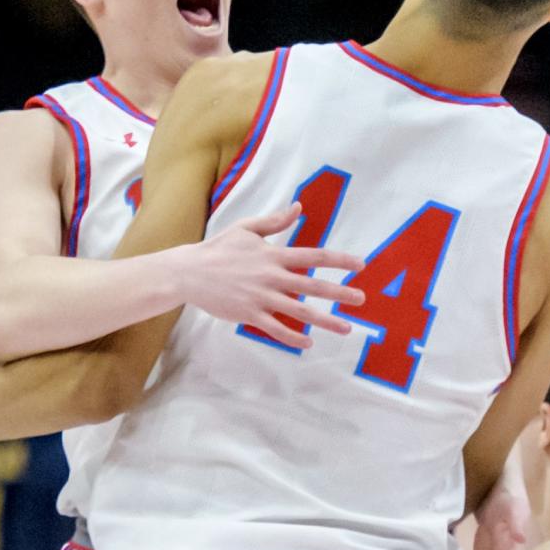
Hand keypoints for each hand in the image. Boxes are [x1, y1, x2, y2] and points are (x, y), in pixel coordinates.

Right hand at [179, 203, 364, 349]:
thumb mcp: (247, 229)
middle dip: (340, 292)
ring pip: (299, 311)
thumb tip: (298, 206)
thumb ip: (275, 221)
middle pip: (312, 285)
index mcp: (273, 254)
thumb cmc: (218, 249)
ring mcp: (261, 297)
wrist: (188, 272)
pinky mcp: (249, 314)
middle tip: (361, 299)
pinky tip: (308, 343)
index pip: (314, 255)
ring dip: (325, 320)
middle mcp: (271, 276)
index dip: (339, 260)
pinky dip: (293, 337)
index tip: (360, 265)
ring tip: (346, 327)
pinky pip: (276, 329)